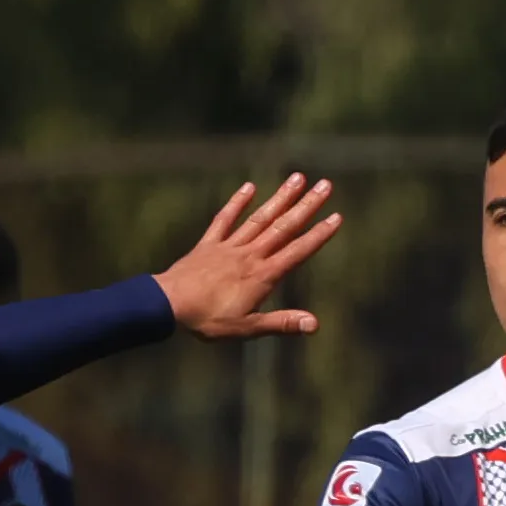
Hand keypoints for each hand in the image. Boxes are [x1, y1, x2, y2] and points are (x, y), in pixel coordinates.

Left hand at [153, 175, 341, 340]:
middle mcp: (250, 255)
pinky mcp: (209, 245)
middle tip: (326, 185)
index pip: (297, 251)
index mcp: (262, 275)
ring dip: (280, 198)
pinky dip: (237, 202)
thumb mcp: (247, 328)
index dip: (318, 235)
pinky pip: (225, 219)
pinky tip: (250, 187)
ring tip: (297, 177)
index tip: (336, 216)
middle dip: (306, 206)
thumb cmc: (208, 319)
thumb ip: (282, 323)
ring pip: (260, 218)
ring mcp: (229, 246)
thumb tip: (314, 324)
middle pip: (283, 227)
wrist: (168, 304)